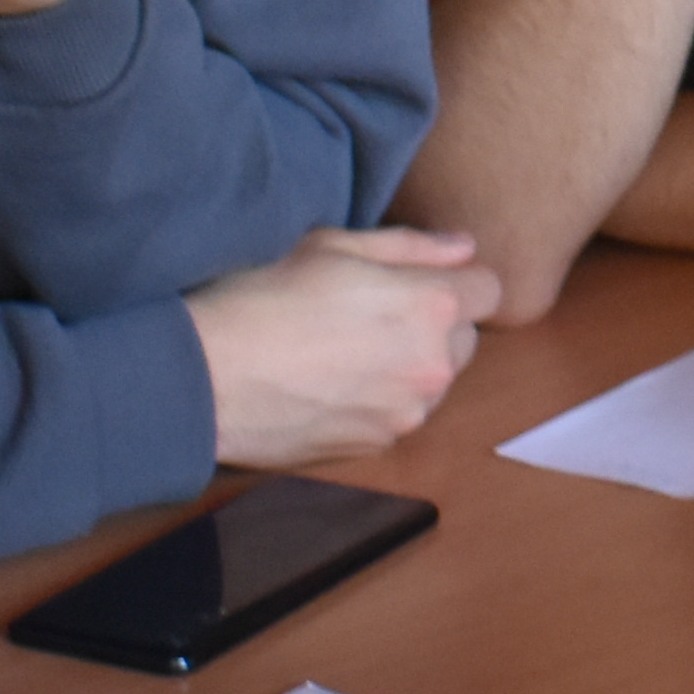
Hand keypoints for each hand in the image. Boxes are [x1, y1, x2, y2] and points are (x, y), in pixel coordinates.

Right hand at [188, 227, 503, 466]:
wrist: (205, 379)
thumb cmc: (261, 297)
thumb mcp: (332, 246)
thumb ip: (410, 247)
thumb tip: (462, 247)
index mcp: (431, 306)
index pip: (488, 289)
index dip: (455, 280)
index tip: (415, 280)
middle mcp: (433, 366)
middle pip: (464, 339)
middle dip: (434, 325)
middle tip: (369, 313)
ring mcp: (407, 414)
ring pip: (432, 382)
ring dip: (407, 366)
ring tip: (342, 352)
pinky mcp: (376, 446)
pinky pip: (397, 416)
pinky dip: (377, 401)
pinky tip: (327, 385)